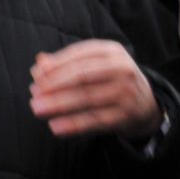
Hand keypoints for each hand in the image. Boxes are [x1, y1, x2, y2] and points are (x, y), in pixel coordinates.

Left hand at [30, 39, 160, 138]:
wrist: (146, 105)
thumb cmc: (111, 81)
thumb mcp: (94, 66)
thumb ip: (66, 64)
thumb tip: (40, 63)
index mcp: (112, 51)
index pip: (80, 55)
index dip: (56, 64)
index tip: (36, 75)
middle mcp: (122, 68)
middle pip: (82, 75)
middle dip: (54, 85)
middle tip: (33, 94)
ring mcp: (126, 92)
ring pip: (87, 98)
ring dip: (59, 104)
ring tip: (38, 109)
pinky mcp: (126, 114)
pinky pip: (95, 120)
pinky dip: (74, 124)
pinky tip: (55, 127)